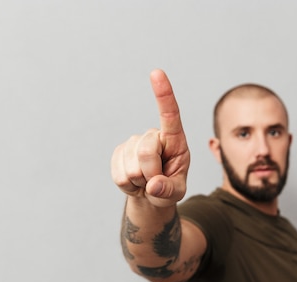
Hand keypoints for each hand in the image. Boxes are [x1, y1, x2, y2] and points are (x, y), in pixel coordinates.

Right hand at [111, 69, 189, 207]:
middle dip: (151, 173)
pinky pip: (119, 175)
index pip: (170, 114)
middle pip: (147, 152)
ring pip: (132, 168)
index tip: (156, 73)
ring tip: (146, 180)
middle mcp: (154, 136)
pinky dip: (128, 186)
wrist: (151, 194)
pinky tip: (135, 182)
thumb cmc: (169, 188)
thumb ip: (169, 190)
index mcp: (175, 140)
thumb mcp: (177, 192)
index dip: (163, 94)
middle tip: (156, 180)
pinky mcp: (119, 152)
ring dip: (140, 182)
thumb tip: (154, 185)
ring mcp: (134, 142)